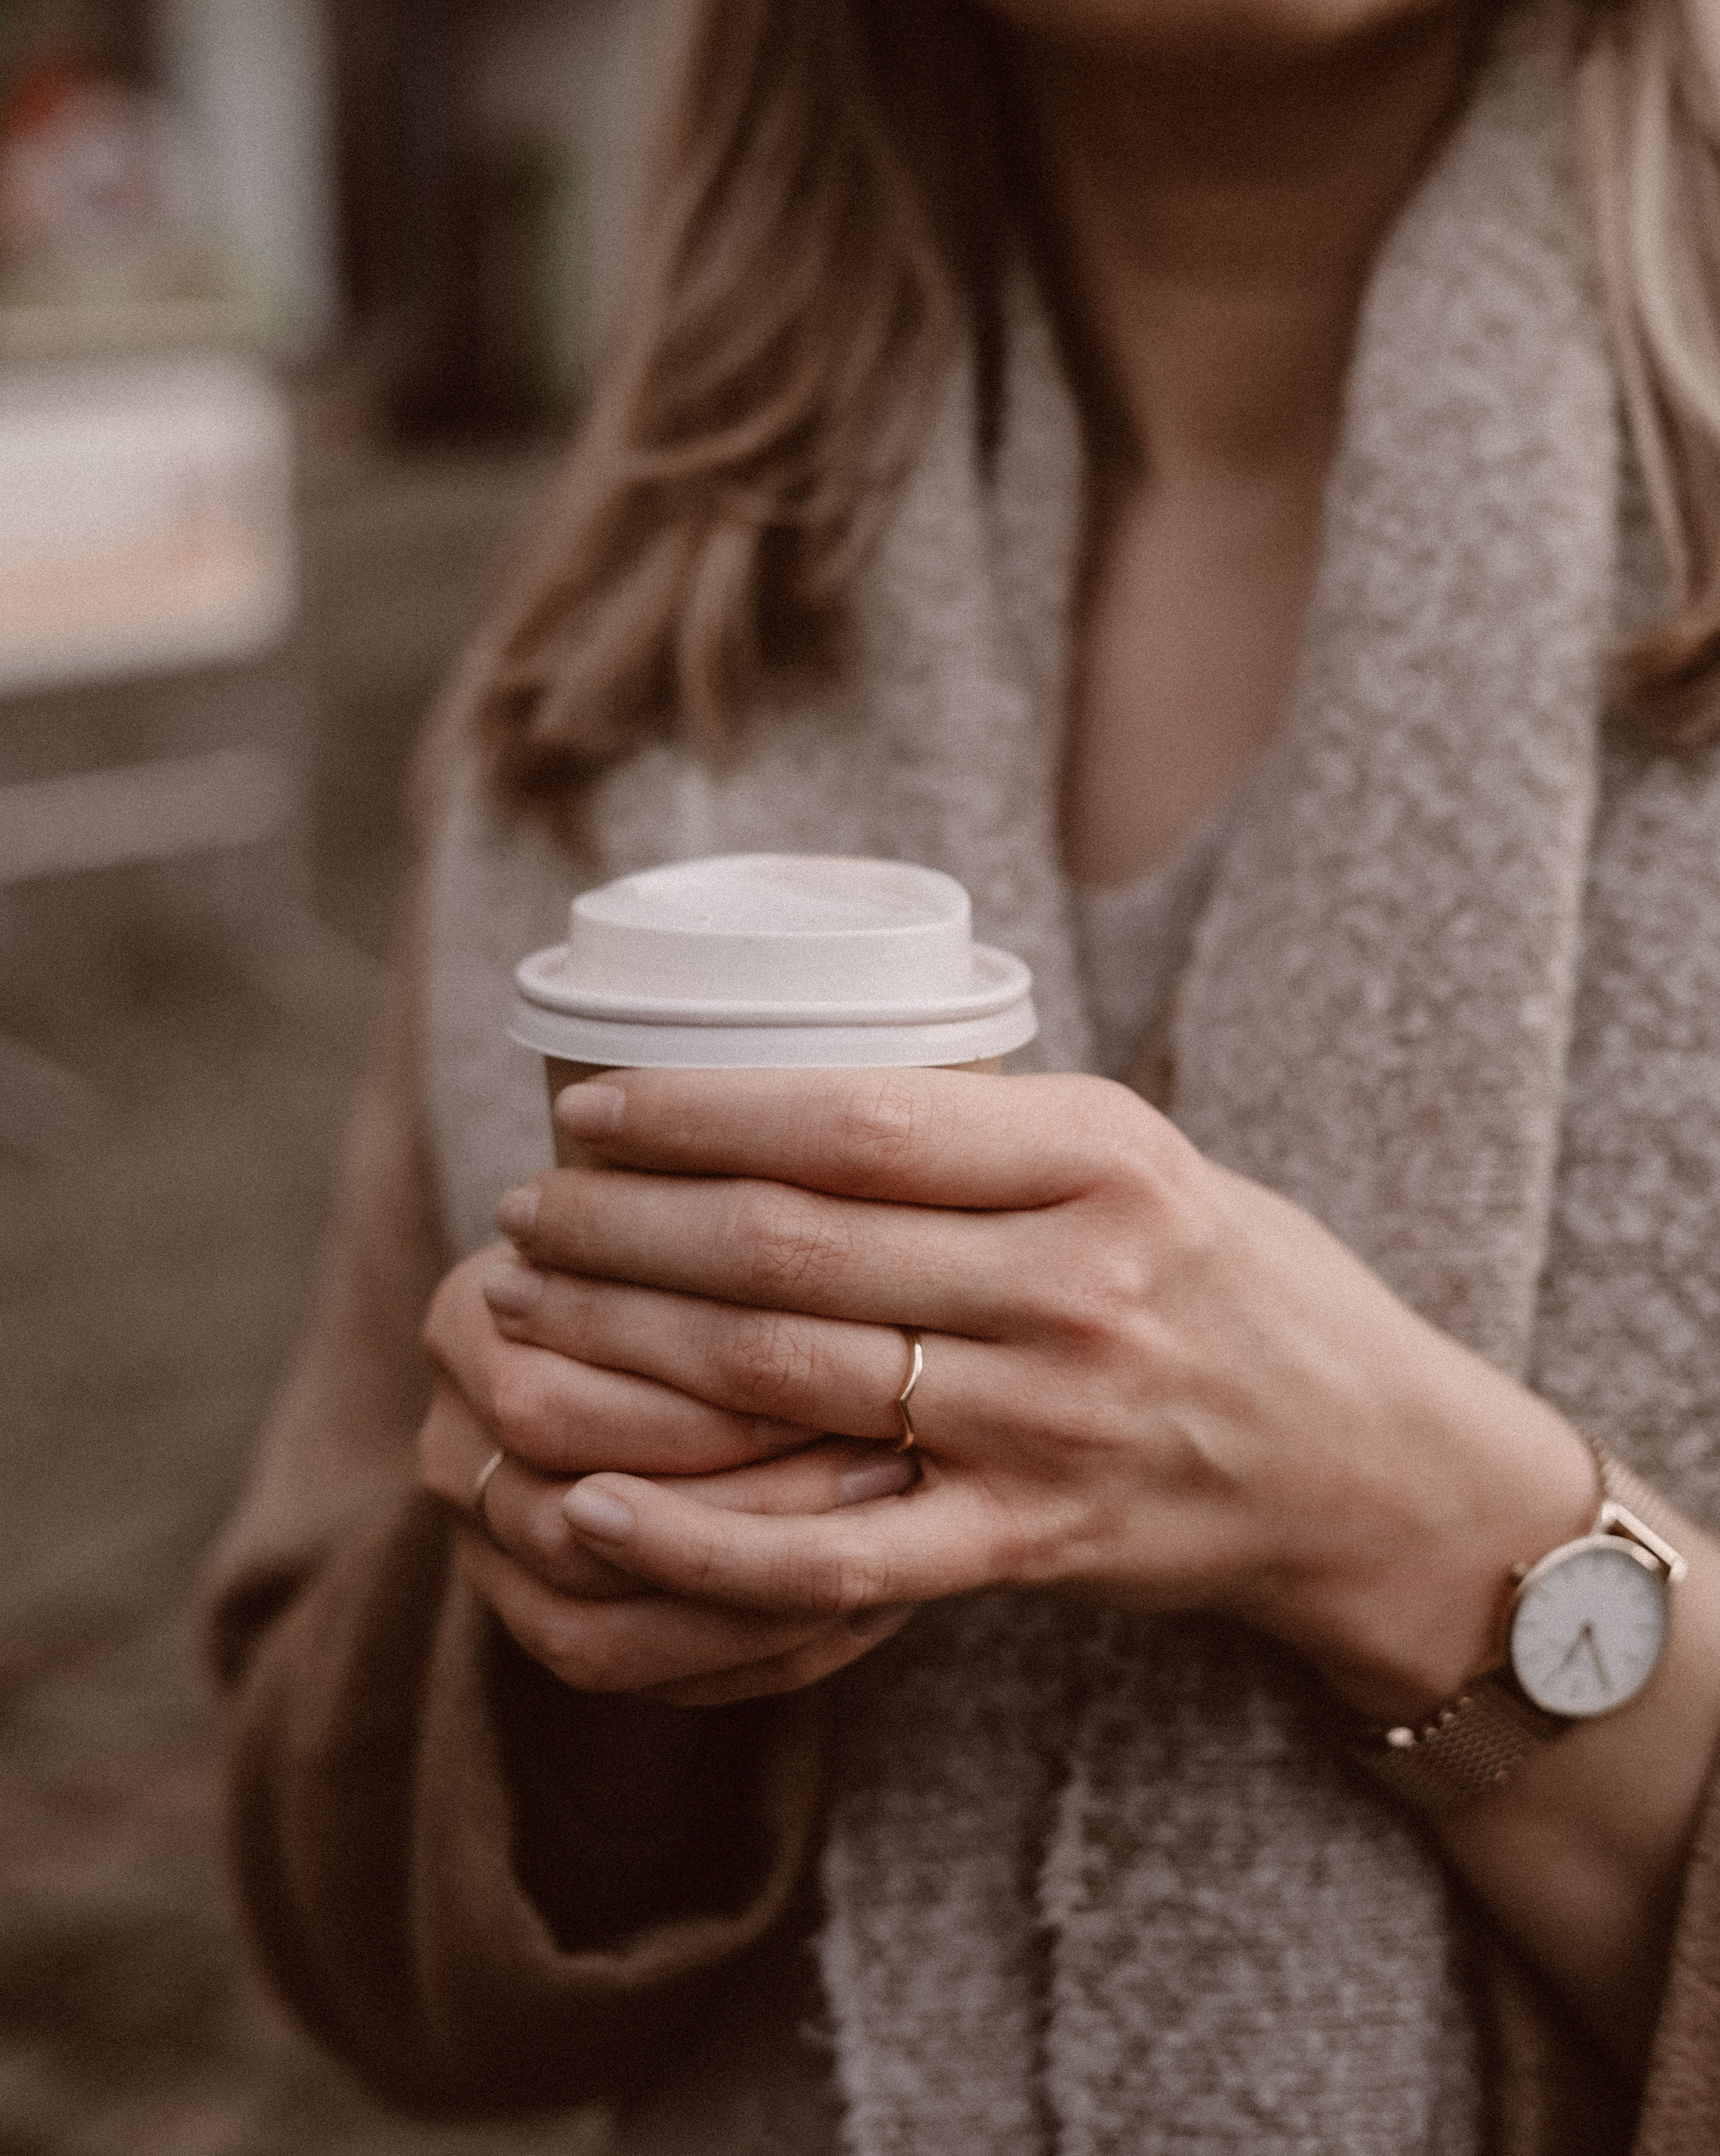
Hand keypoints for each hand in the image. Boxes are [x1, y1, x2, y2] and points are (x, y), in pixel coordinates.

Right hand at [416, 1245, 916, 1702]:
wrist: (677, 1324)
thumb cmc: (721, 1232)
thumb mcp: (708, 1187)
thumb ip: (732, 1196)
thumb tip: (790, 1209)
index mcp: (471, 1319)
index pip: (558, 1399)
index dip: (710, 1398)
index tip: (849, 1377)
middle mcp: (454, 1444)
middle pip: (572, 1517)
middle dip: (744, 1502)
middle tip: (887, 1469)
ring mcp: (486, 1553)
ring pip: (597, 1624)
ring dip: (754, 1594)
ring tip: (886, 1542)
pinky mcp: (549, 1629)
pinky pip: (643, 1674)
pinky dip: (758, 1652)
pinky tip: (867, 1609)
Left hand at [493, 1066, 1595, 1719]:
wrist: (1369, 1466)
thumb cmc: (1234, 1281)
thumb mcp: (1144, 1158)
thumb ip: (992, 1129)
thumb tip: (785, 1082)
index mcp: (1102, 1158)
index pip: (856, 1120)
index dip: (698, 1112)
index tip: (590, 1109)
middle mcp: (1075, 1285)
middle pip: (793, 1245)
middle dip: (626, 1227)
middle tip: (525, 1212)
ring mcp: (1050, 1425)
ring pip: (788, 1379)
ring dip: (627, 1346)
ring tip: (526, 1313)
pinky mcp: (1030, 1546)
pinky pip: (835, 1555)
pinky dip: (702, 1538)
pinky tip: (596, 1503)